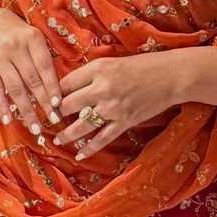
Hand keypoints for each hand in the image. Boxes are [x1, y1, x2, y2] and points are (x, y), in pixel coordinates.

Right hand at [0, 8, 63, 133]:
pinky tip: (8, 120)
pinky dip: (2, 106)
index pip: (45, 66)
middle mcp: (15, 47)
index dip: (52, 86)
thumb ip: (44, 59)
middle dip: (43, 103)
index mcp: (32, 38)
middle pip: (31, 80)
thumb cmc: (18, 35)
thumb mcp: (34, 38)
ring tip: (35, 127)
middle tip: (53, 121)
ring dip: (26, 110)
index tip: (59, 105)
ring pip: (14, 88)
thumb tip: (57, 91)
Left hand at [54, 53, 180, 161]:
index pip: (65, 84)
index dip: (52, 94)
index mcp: (98, 69)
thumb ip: (90, 74)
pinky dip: (89, 148)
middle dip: (56, 115)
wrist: (170, 76)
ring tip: (57, 140)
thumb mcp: (111, 61)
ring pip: (81, 125)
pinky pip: (102, 139)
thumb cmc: (141, 65)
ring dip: (66, 135)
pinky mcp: (124, 122)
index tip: (45, 102)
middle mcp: (102, 88)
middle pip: (68, 105)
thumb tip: (68, 87)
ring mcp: (113, 108)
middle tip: (47, 121)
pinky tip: (79, 154)